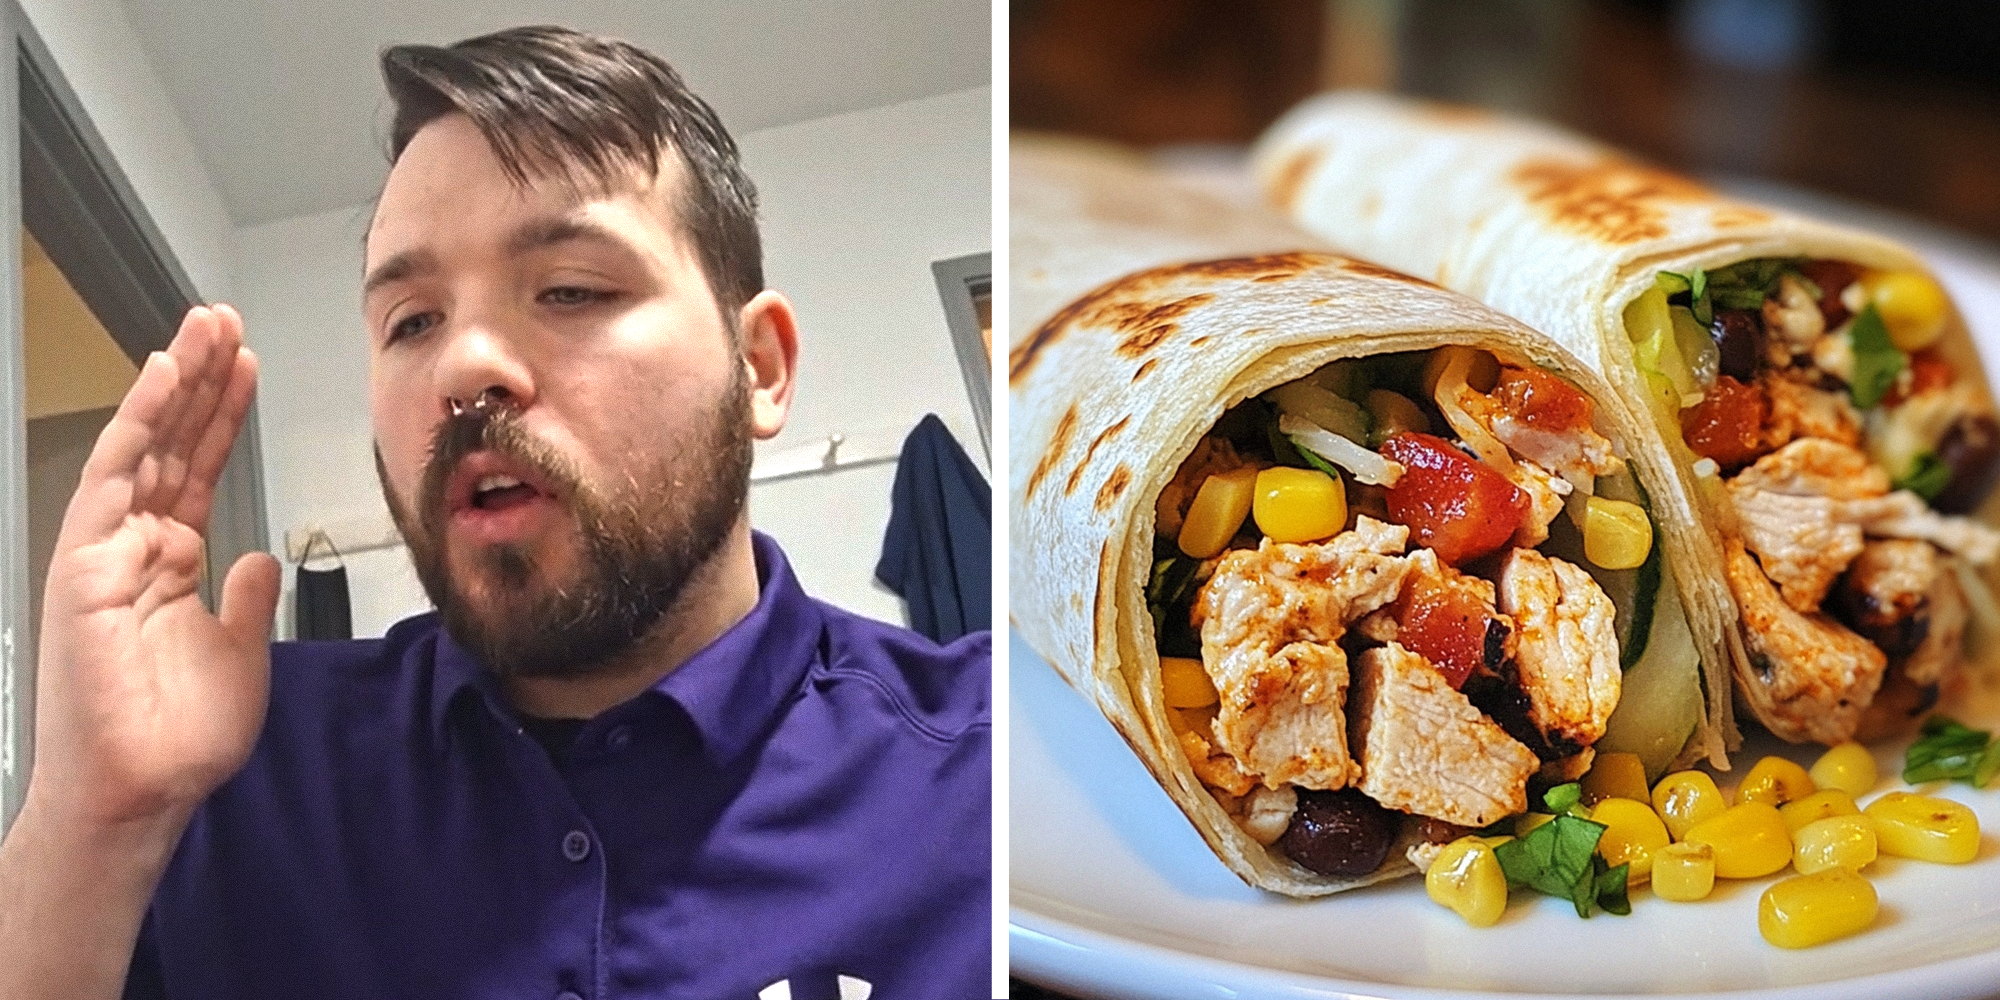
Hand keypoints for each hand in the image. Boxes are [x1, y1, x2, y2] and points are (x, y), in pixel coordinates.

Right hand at [29, 304, 278, 826]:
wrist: (143, 787)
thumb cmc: (181, 735)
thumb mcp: (239, 654)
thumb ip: (246, 598)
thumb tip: (258, 555)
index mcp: (172, 563)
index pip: (200, 470)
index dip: (223, 417)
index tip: (250, 367)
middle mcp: (137, 546)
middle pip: (173, 444)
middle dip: (202, 380)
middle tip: (227, 320)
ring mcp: (108, 549)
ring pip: (146, 444)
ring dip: (177, 381)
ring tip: (207, 326)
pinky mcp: (85, 558)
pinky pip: (116, 474)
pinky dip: (140, 421)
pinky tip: (165, 374)